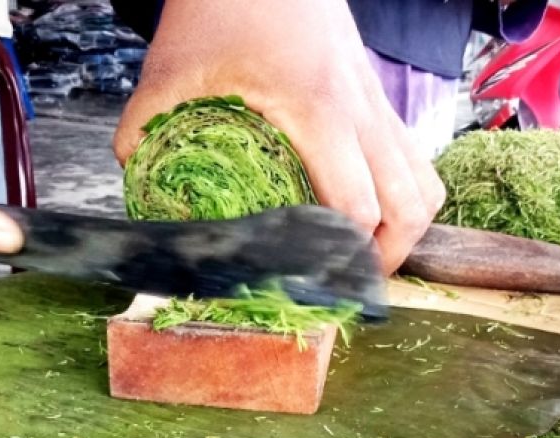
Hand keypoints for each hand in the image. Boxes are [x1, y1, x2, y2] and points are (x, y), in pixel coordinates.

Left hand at [113, 0, 444, 274]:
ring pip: (426, 184)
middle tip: (351, 284)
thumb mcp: (172, 68)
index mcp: (317, 112)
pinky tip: (373, 209)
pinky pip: (415, 160)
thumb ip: (145, 126)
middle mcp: (362, 113)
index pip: (358, 206)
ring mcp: (379, 105)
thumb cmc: (225, 5)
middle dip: (388, 257)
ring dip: (407, 228)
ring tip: (368, 255)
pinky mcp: (380, 99)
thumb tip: (133, 179)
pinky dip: (407, 194)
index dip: (347, 258)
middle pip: (410, 207)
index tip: (321, 287)